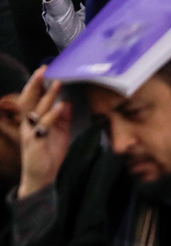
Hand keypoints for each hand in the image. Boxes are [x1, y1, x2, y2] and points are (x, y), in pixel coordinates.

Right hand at [16, 69, 72, 198]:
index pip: (32, 98)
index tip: (44, 69)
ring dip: (46, 96)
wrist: (43, 176)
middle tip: (43, 69)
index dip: (36, 84)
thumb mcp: (59, 132)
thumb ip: (62, 117)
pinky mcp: (36, 143)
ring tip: (56, 83)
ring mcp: (30, 133)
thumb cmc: (49, 152)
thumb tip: (66, 102)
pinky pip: (44, 127)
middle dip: (35, 84)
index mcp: (33, 120)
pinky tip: (60, 106)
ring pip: (35, 111)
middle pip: (28, 100)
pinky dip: (52, 115)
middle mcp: (28, 124)